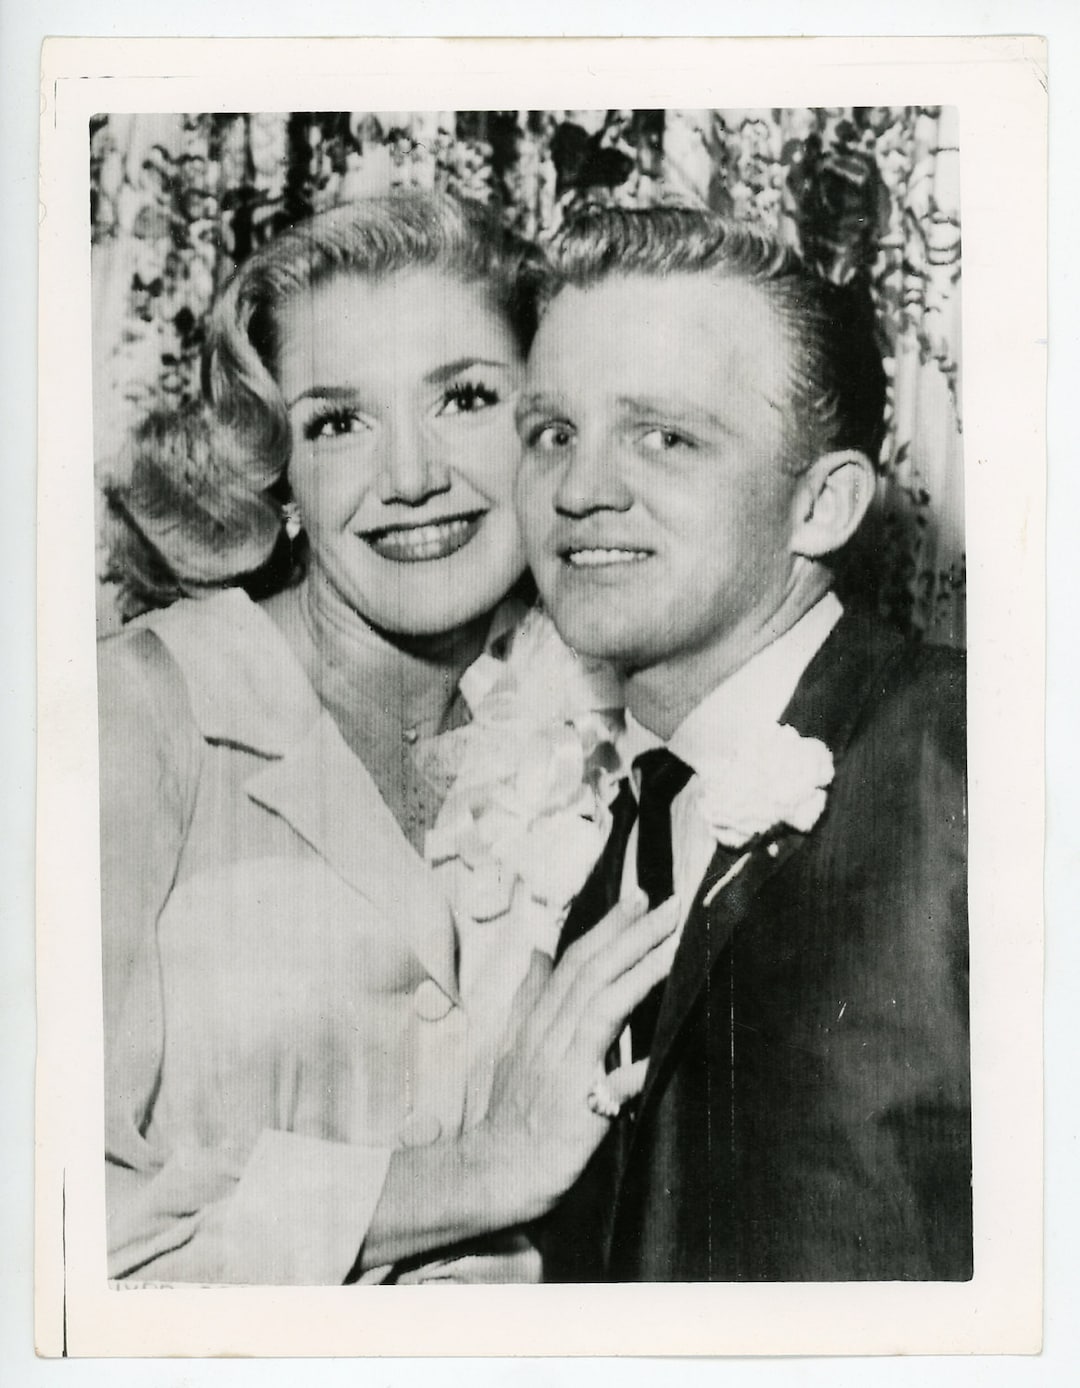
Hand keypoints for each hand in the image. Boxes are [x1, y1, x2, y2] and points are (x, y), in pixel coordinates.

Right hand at [473, 891, 679, 1224]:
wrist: (498, 1171)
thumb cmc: (513, 1113)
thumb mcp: (512, 1047)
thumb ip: (529, 999)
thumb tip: (537, 952)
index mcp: (538, 1021)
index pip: (575, 961)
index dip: (608, 927)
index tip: (640, 896)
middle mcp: (550, 1036)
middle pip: (593, 973)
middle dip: (633, 934)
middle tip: (671, 904)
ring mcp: (564, 1069)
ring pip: (604, 1007)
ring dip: (641, 972)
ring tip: (676, 945)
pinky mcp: (579, 1107)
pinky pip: (613, 1080)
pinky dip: (638, 1063)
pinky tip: (666, 1047)